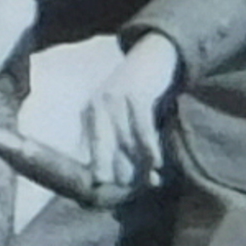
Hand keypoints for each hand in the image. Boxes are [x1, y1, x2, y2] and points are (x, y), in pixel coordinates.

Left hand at [79, 33, 180, 189]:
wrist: (153, 54)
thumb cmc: (137, 91)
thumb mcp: (120, 112)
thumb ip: (116, 138)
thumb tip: (118, 176)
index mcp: (89, 113)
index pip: (89, 148)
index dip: (98, 169)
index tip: (106, 190)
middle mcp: (97, 106)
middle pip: (102, 147)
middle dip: (112, 170)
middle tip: (123, 192)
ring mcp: (115, 99)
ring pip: (125, 140)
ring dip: (140, 164)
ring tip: (151, 182)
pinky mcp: (135, 95)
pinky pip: (142, 127)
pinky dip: (149, 146)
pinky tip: (156, 162)